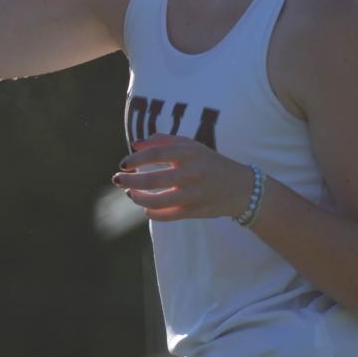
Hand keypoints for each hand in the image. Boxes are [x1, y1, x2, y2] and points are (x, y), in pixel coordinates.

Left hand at [111, 135, 255, 222]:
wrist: (240, 187)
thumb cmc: (209, 162)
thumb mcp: (191, 145)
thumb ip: (162, 141)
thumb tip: (135, 145)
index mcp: (189, 153)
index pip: (155, 154)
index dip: (135, 159)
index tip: (123, 164)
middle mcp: (191, 173)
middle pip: (152, 180)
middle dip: (129, 181)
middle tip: (117, 180)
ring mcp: (193, 194)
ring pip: (157, 201)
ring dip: (138, 198)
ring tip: (130, 193)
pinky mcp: (194, 212)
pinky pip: (166, 216)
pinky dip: (152, 213)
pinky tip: (146, 207)